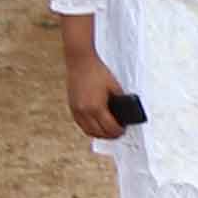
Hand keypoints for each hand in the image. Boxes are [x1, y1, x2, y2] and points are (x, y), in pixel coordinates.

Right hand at [63, 28, 131, 143]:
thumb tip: (126, 112)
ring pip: (88, 131)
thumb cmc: (97, 71)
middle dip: (110, 135)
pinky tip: (95, 125)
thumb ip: (120, 101)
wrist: (80, 62)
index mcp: (97, 107)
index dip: (118, 132)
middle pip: (99, 133)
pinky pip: (80, 124)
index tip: (123, 130)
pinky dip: (89, 128)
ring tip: (107, 132)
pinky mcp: (72, 106)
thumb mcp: (114, 86)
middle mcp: (85, 111)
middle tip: (117, 133)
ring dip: (99, 134)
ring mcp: (77, 110)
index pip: (110, 128)